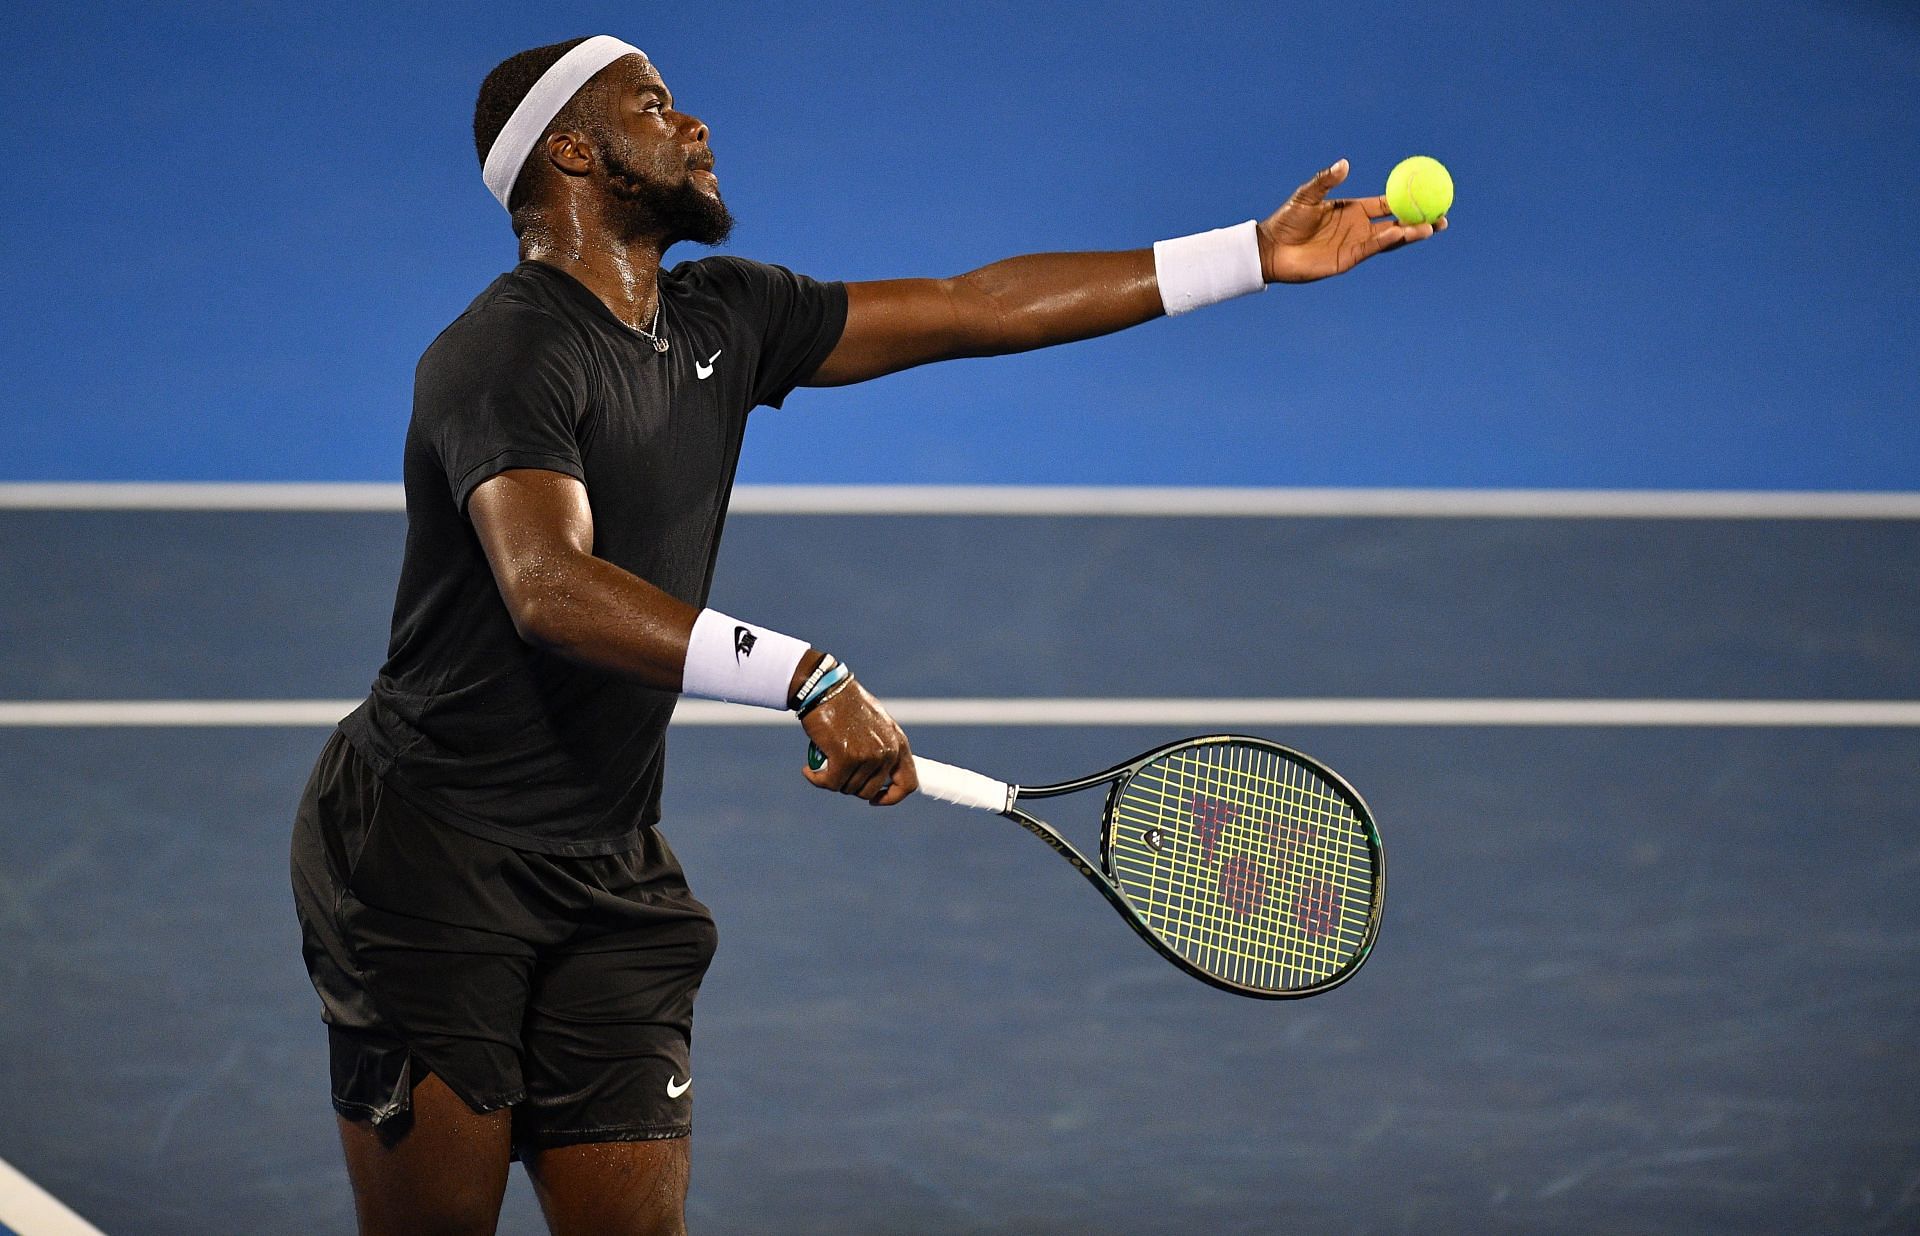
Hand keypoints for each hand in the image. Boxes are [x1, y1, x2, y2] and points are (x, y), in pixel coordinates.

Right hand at [800, 678, 917, 805]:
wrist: (825, 689)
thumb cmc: (846, 706)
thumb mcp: (875, 727)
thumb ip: (881, 749)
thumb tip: (878, 780)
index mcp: (898, 743)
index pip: (908, 784)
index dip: (891, 797)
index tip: (874, 800)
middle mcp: (887, 751)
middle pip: (870, 791)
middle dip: (850, 786)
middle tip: (836, 772)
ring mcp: (868, 756)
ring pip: (848, 788)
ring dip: (831, 780)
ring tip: (822, 764)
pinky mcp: (845, 757)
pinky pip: (830, 783)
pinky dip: (816, 779)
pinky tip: (809, 770)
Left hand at [1256, 159, 1444, 283]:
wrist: (1272, 248)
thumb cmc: (1287, 219)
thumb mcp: (1307, 195)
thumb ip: (1325, 180)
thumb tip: (1344, 163)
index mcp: (1355, 209)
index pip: (1388, 203)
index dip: (1409, 199)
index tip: (1429, 193)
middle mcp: (1360, 227)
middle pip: (1398, 223)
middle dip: (1421, 220)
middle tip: (1443, 216)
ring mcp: (1356, 244)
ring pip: (1391, 238)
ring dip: (1411, 233)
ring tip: (1432, 227)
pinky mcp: (1348, 259)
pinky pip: (1372, 248)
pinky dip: (1387, 241)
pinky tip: (1401, 232)